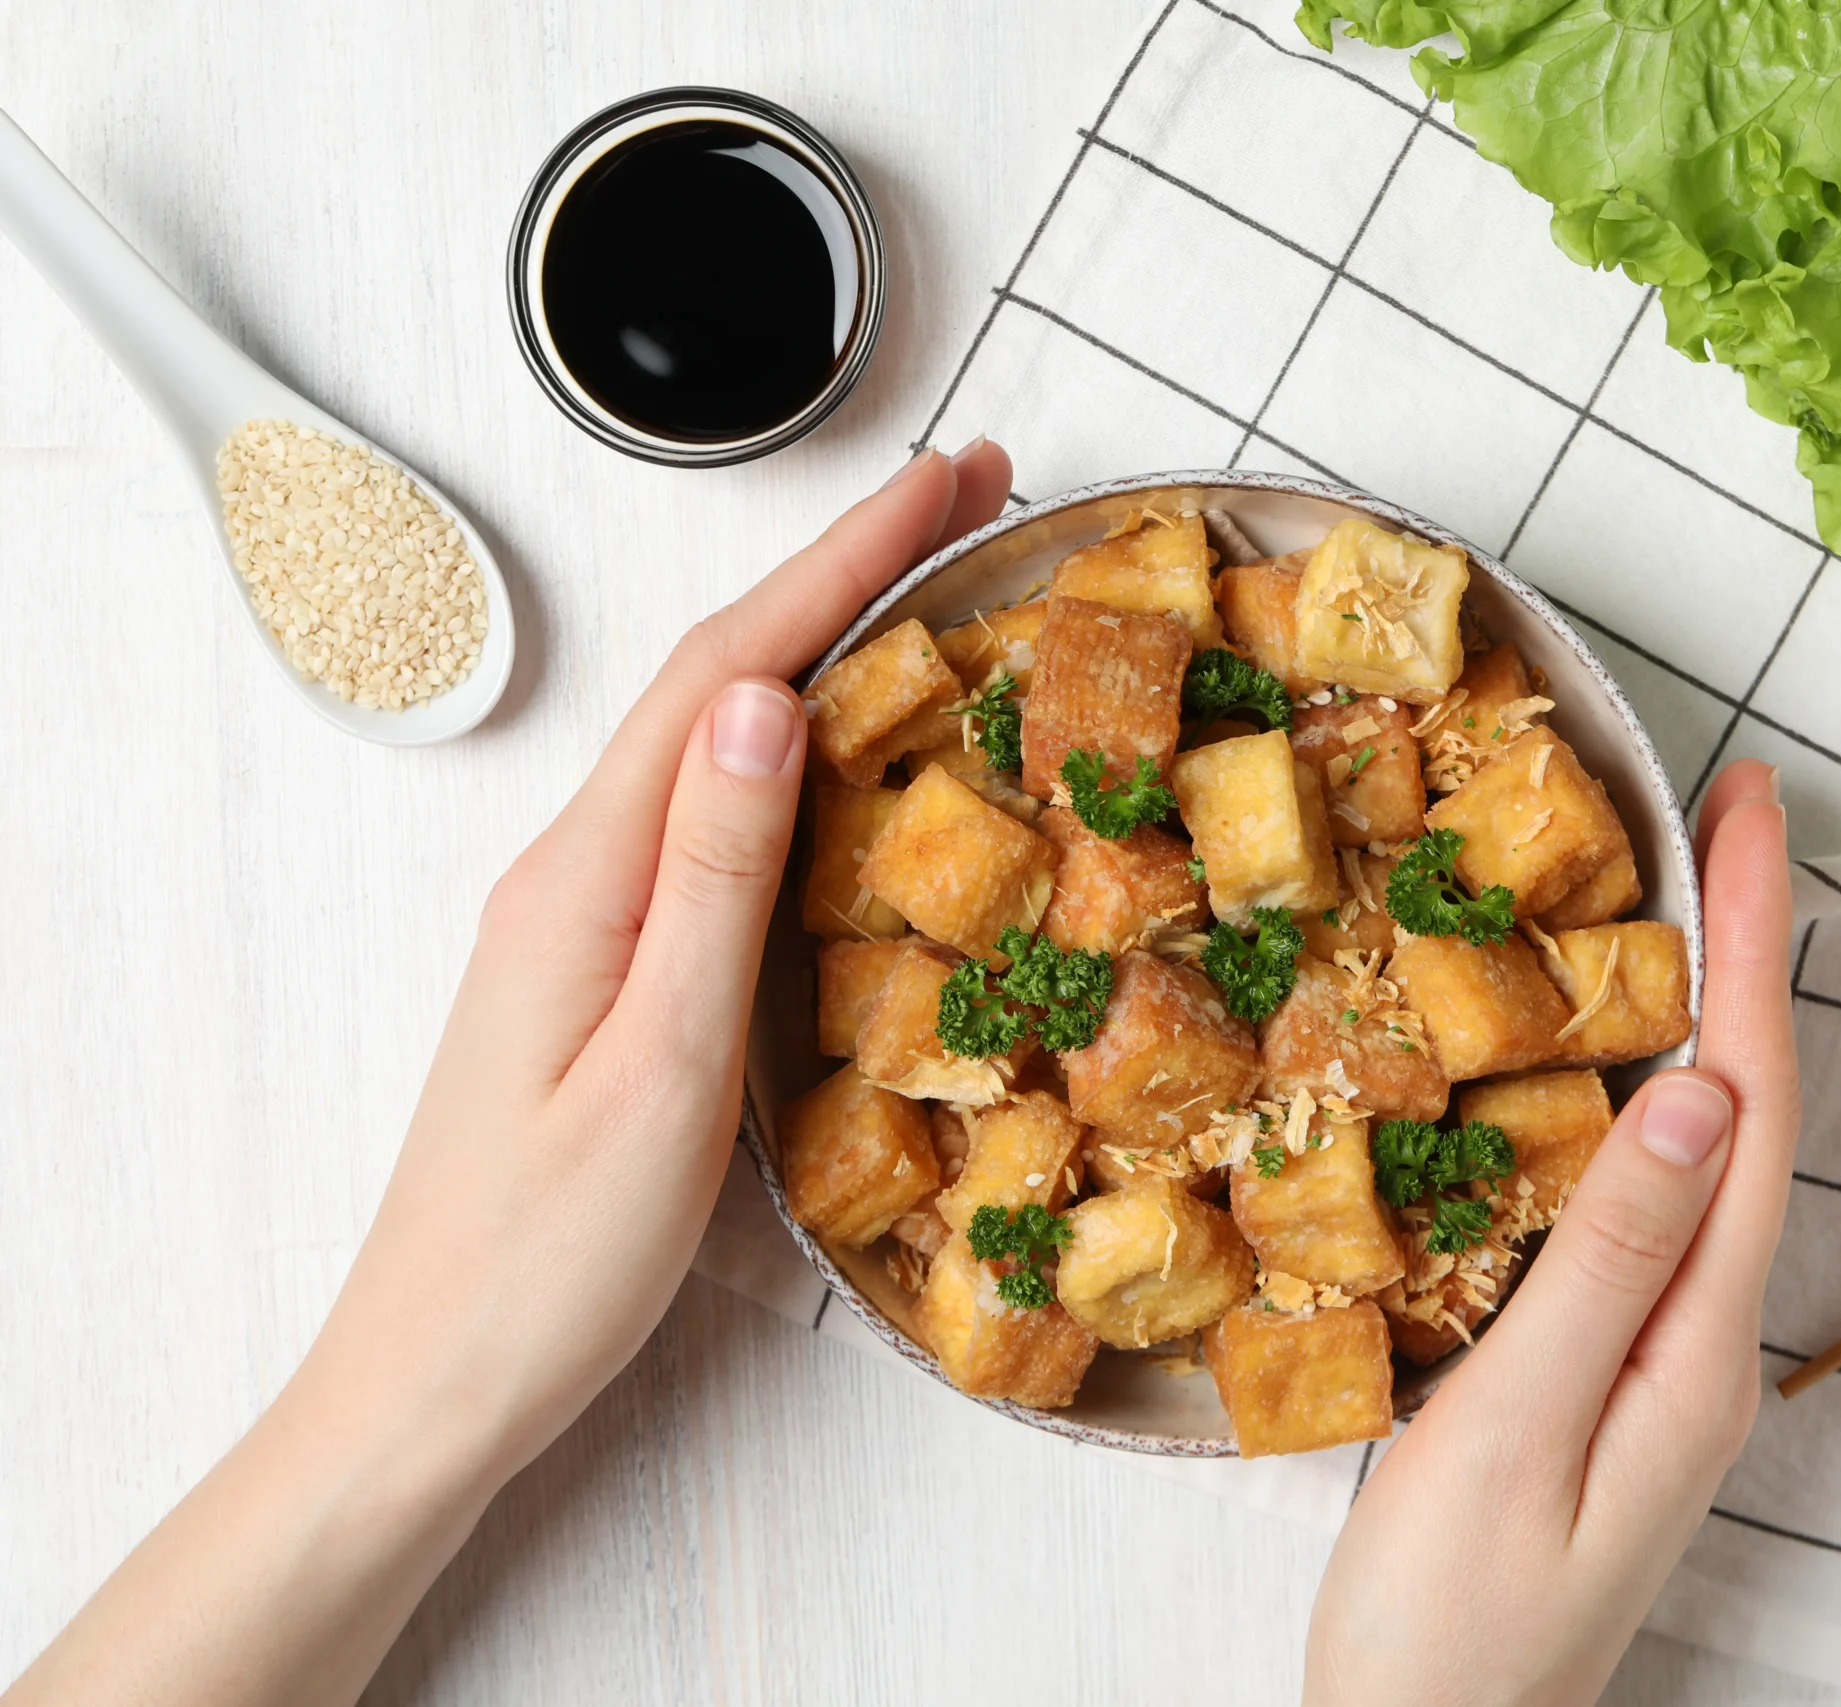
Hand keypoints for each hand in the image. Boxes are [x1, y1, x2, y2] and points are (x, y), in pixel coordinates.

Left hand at [6, 440, 1013, 1706]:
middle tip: (970, 506)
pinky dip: (796, 752)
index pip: (729, 672)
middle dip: (847, 574)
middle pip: (721, 680)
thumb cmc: (541, 1260)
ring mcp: (587, 919)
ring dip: (823, 648)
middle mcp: (579, 873)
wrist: (431, 1385)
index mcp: (588, 877)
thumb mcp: (657, 1069)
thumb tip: (763, 702)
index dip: (845, 561)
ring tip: (931, 596)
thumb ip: (713, 879)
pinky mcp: (608, 969)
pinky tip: (845, 760)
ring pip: (717, 741)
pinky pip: (713, 820)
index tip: (947, 481)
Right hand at [1304, 762, 1795, 1706]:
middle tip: (1718, 813)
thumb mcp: (1509, 1439)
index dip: (1753, 947)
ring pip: (1702, 1153)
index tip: (1744, 812)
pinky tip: (1607, 1068)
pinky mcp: (1606, 1381)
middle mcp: (1703, 1346)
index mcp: (1695, 1349)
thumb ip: (1600, 1267)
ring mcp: (1662, 1367)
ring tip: (1680, 897)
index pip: (1747, 1106)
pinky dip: (1642, 1101)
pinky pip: (1648, 1207)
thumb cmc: (1447, 1633)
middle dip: (1745, 953)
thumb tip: (1691, 1096)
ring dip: (1704, 1013)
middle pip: (1746, 1114)